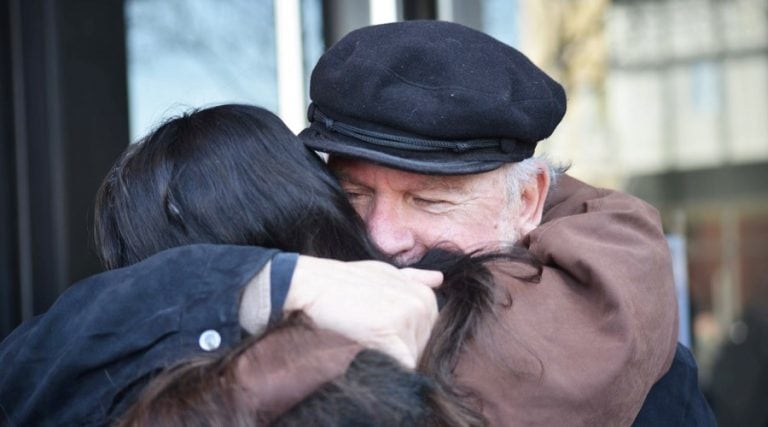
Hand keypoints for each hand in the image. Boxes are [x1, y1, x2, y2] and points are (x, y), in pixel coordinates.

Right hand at [284, 256, 442, 368]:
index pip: (428, 334)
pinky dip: (389, 367)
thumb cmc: (346, 280)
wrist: (315, 284)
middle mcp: (422, 304)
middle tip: (371, 336)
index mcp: (425, 293)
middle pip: (422, 348)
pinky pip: (402, 364)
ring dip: (391, 358)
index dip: (406, 340)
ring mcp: (407, 317)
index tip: (383, 333)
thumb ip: (414, 279)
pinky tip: (370, 355)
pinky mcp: (389, 332)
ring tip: (367, 339)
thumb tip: (439, 279)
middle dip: (401, 350)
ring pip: (412, 358)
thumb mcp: (386, 272)